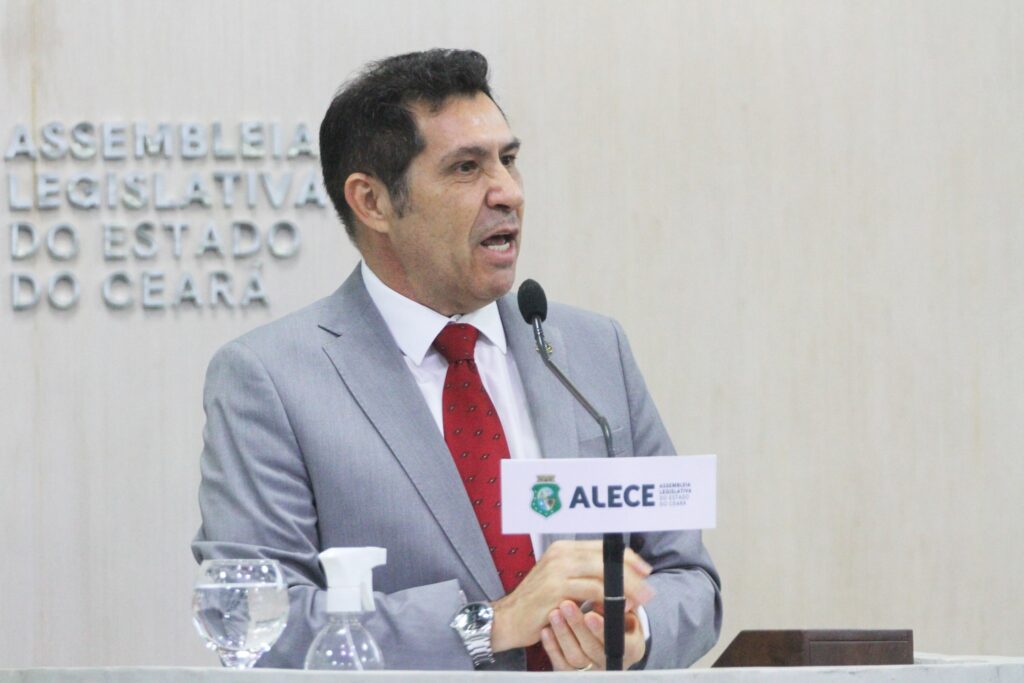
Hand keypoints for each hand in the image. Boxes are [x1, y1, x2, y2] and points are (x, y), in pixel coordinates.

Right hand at [489, 540, 653, 651]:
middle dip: (632, 573)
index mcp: (564, 548)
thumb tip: (618, 580)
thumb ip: (586, 576)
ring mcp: (558, 570)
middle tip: (648, 588)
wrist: (509, 618)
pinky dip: (610, 599)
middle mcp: (561, 554)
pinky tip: (619, 608)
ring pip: (603, 574)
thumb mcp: (562, 581)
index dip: (628, 558)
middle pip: (606, 558)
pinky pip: (593, 591)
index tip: (645, 570)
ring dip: (626, 588)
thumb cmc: (538, 602)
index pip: (603, 548)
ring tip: (640, 600)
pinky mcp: (556, 588)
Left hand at [540, 600, 645, 670]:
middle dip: (578, 626)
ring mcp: (592, 670)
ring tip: (554, 613)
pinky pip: (561, 664)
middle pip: (593, 649)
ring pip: (576, 657)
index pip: (619, 643)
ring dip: (563, 634)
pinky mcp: (573, 673)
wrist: (609, 640)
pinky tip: (546, 630)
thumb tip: (617, 600)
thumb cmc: (620, 621)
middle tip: (566, 605)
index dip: (603, 630)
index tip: (590, 614)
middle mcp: (611, 663)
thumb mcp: (627, 612)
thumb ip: (623, 605)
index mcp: (632, 648)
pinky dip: (552, 647)